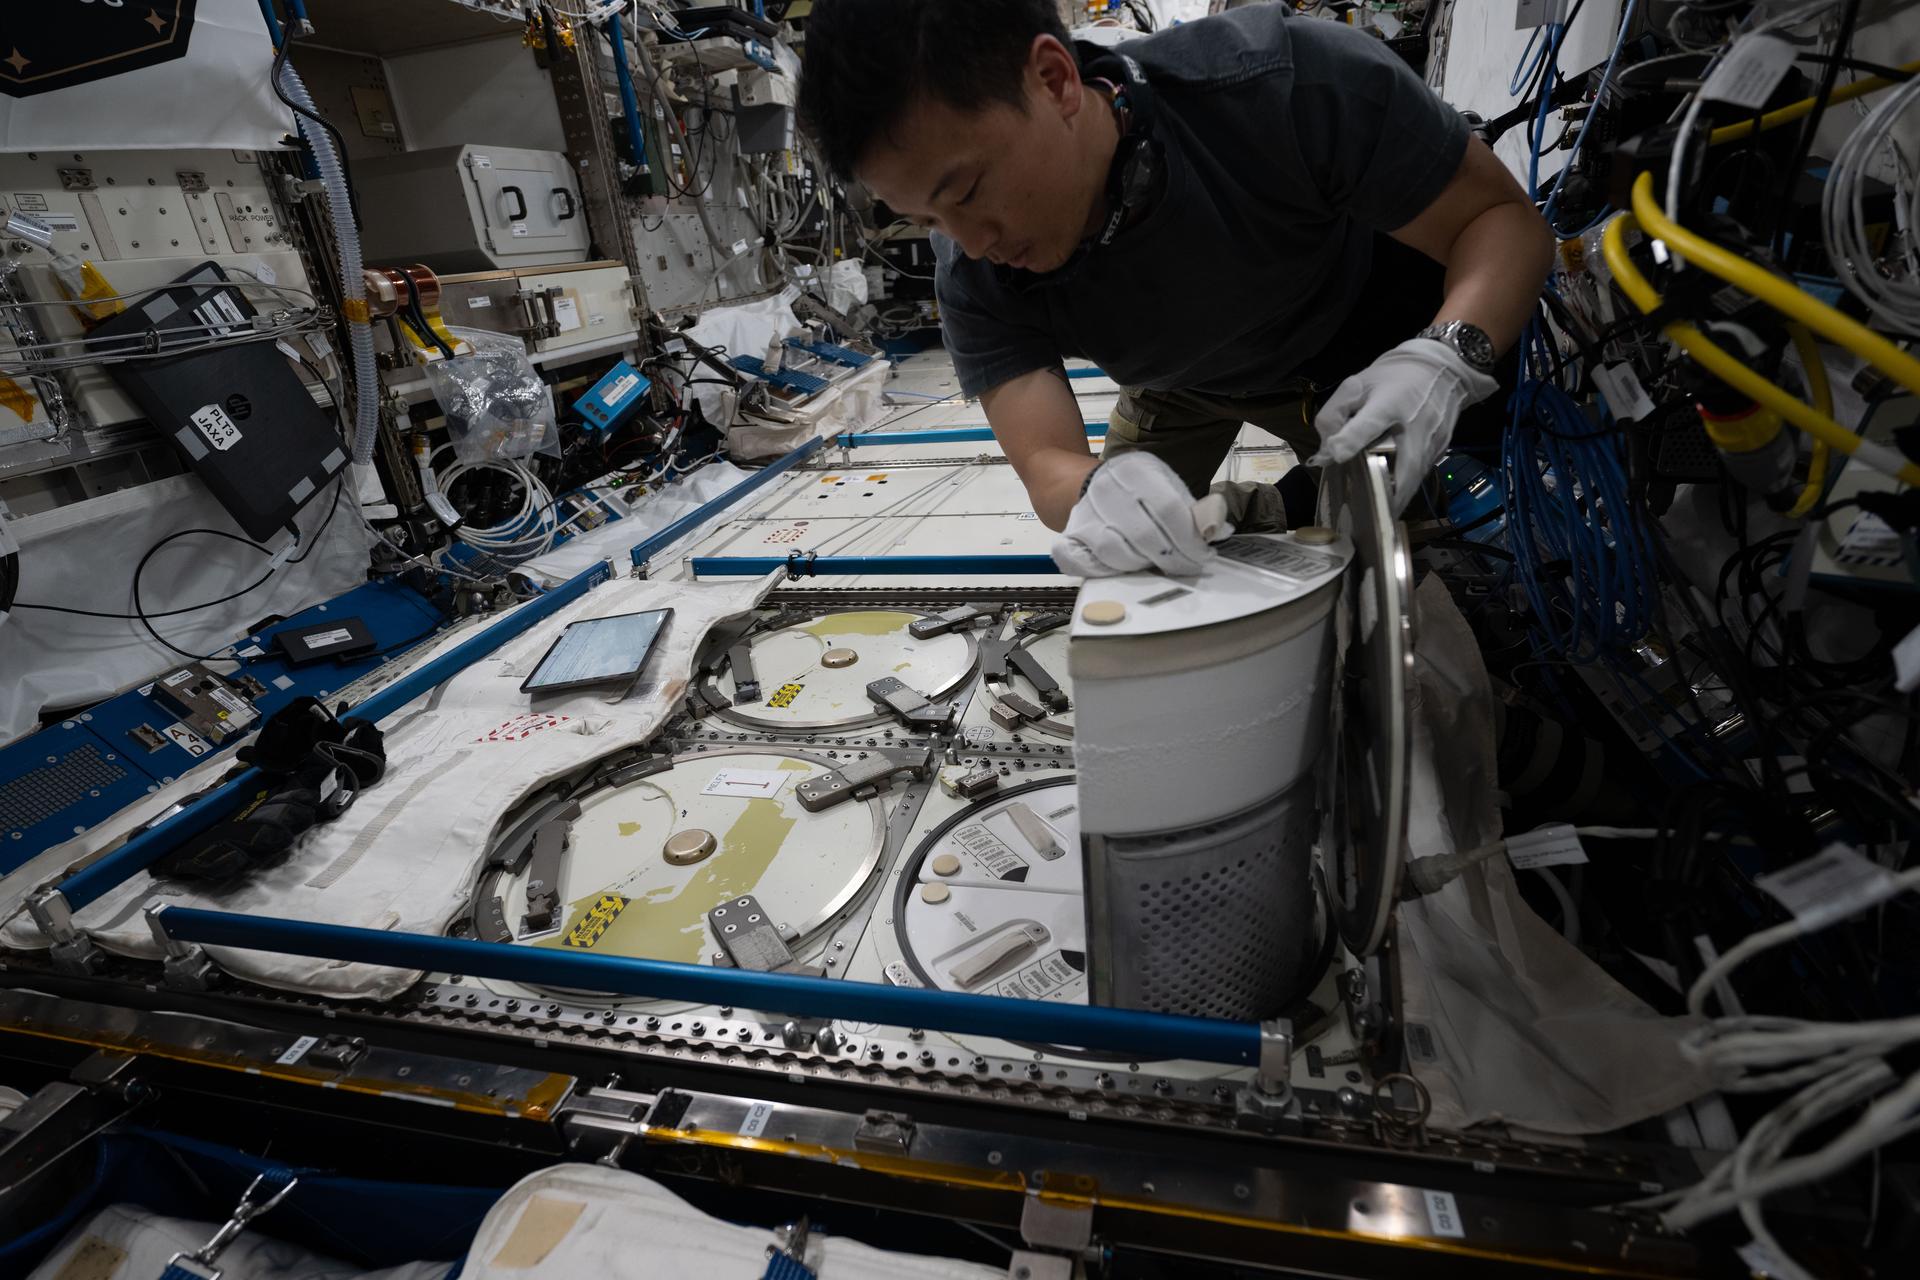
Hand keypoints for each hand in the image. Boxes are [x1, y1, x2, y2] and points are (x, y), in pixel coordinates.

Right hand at [1050, 452, 1233, 577]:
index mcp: (1135, 471)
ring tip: (1156, 565)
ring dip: (1143, 567)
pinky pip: (1081, 562)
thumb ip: (1191, 509)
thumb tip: (1218, 531)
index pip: (1169, 510)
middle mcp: (1106, 489)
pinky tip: (1120, 571)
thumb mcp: (1166, 485)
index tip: (1203, 555)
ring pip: (1117, 554)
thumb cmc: (1134, 490)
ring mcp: (1083, 513)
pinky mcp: (1068, 535)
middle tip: (1187, 568)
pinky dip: (1101, 571)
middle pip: (1145, 536)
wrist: (1082, 484)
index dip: (1190, 539)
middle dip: (1173, 560)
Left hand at [1309, 337, 1497, 513]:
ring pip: (1416, 476)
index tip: (1336, 456)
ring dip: (1398, 497)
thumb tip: (1327, 450)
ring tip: (1377, 515)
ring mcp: (1433, 438)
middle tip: (1369, 515)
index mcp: (1391, 402)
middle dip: (1389, 494)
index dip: (1351, 439)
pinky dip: (1406, 487)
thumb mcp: (1359, 384)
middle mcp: (1415, 424)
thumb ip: (1336, 413)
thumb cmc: (1393, 377)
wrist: (1443, 368)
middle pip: (1406, 466)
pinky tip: (1390, 497)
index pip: (1370, 422)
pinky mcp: (1442, 447)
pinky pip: (1422, 472)